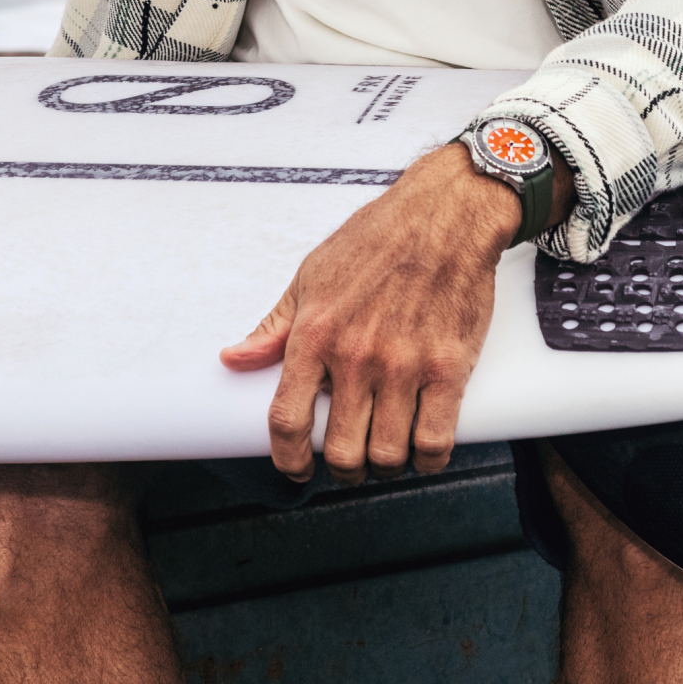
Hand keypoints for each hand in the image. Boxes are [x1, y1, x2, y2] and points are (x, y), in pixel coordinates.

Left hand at [221, 139, 572, 484]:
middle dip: (342, 469)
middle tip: (350, 460)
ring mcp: (404, 365)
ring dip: (384, 466)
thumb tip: (234, 358)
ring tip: (386, 452)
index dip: (287, 458)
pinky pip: (435, 442)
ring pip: (387, 455)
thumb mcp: (311, 275)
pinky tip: (422, 451)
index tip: (296, 467)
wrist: (445, 214)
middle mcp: (356, 355)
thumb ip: (273, 326)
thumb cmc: (377, 239)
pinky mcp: (449, 367)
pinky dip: (426, 460)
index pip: (287, 419)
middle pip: (341, 451)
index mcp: (316, 334)